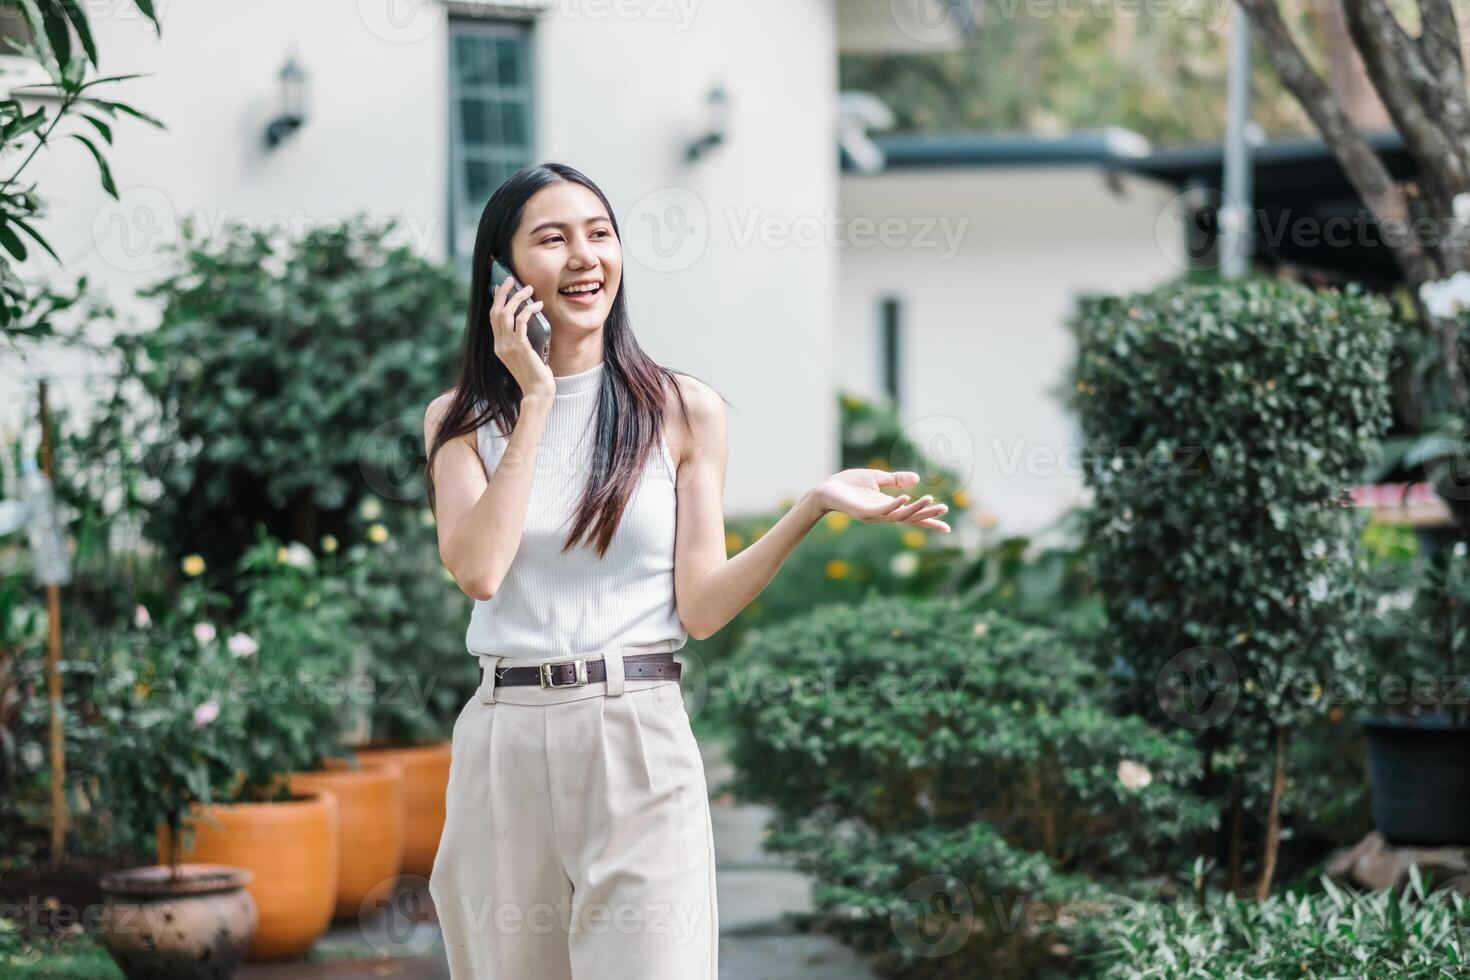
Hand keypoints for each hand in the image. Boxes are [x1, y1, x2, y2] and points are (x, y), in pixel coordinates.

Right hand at [489, 278, 554, 398]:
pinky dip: (529, 310)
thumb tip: (527, 320)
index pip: (493, 318)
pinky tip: (538, 305)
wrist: (537, 392)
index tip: (500, 287)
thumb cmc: (535, 374)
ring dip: (517, 298)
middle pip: (496, 312)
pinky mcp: (520, 347)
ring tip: (529, 289)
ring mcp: (508, 346)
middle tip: (512, 280)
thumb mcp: (525, 354)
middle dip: (503, 293)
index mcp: (498, 347)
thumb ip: (521, 340)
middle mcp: (500, 345)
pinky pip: (521, 322)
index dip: (496, 301)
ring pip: (507, 314)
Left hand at [810, 469, 950, 532]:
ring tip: (930, 500)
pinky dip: (895, 505)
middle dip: (927, 515)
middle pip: (910, 518)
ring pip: (899, 515)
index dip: (929, 521)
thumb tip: (916, 478)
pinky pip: (882, 510)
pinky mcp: (863, 512)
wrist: (826, 489)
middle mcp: (883, 514)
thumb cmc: (848, 484)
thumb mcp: (876, 478)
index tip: (947, 528)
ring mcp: (874, 515)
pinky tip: (906, 498)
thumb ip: (895, 479)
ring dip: (915, 508)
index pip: (912, 516)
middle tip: (944, 510)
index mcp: (888, 506)